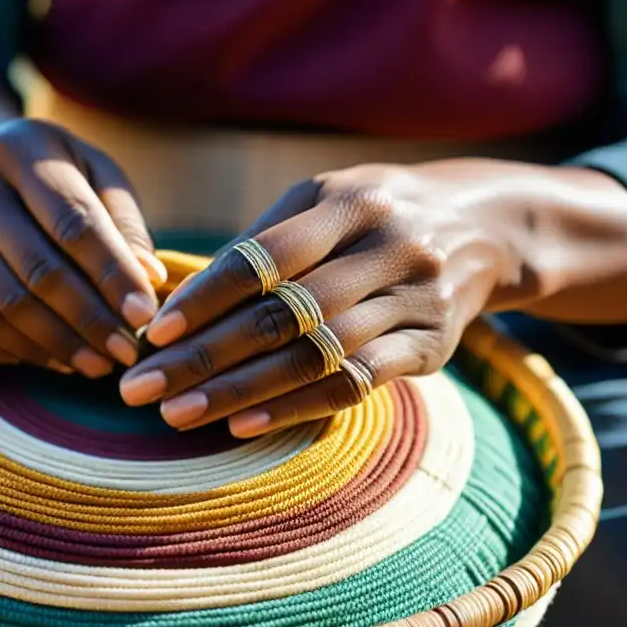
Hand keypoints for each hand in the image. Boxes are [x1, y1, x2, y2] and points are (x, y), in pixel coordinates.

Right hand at [0, 118, 166, 375]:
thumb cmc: (57, 180)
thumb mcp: (96, 178)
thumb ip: (124, 225)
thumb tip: (149, 279)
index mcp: (19, 145)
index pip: (72, 221)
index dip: (112, 275)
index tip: (145, 317)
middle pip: (33, 269)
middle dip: (86, 320)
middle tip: (123, 353)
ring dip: (49, 346)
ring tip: (92, 365)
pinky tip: (41, 361)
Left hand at [118, 162, 525, 436]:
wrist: (485, 229)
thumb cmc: (374, 215)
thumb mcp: (325, 201)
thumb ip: (261, 240)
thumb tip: (179, 295)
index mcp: (348, 202)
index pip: (263, 256)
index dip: (206, 298)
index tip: (153, 333)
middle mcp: (388, 248)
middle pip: (282, 314)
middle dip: (203, 356)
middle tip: (141, 388)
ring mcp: (415, 300)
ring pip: (313, 356)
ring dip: (238, 391)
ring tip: (177, 415)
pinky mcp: (433, 346)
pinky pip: (355, 384)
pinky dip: (295, 407)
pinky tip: (242, 424)